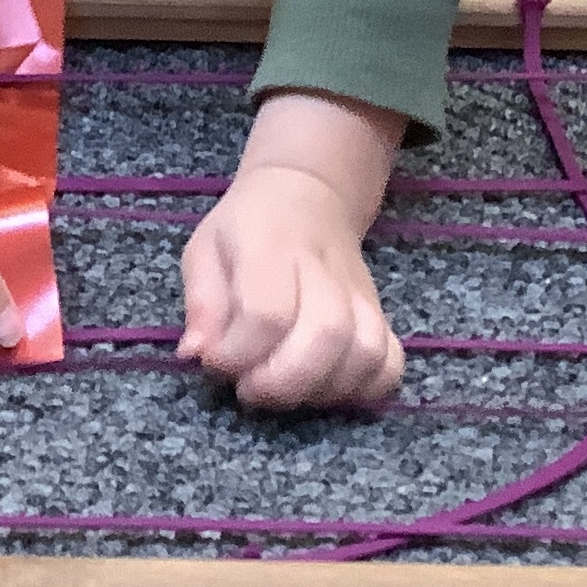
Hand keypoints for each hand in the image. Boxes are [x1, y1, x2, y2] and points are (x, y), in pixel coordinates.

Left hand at [177, 90, 406, 408]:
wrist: (309, 196)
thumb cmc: (249, 229)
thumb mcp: (206, 249)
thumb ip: (201, 303)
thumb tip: (195, 354)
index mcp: (271, 248)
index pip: (266, 311)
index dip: (238, 352)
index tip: (216, 362)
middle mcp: (324, 272)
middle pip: (325, 335)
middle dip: (283, 381)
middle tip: (250, 389)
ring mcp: (360, 296)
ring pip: (365, 352)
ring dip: (321, 389)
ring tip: (285, 390)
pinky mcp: (380, 316)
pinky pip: (391, 363)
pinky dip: (366, 389)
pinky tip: (327, 389)